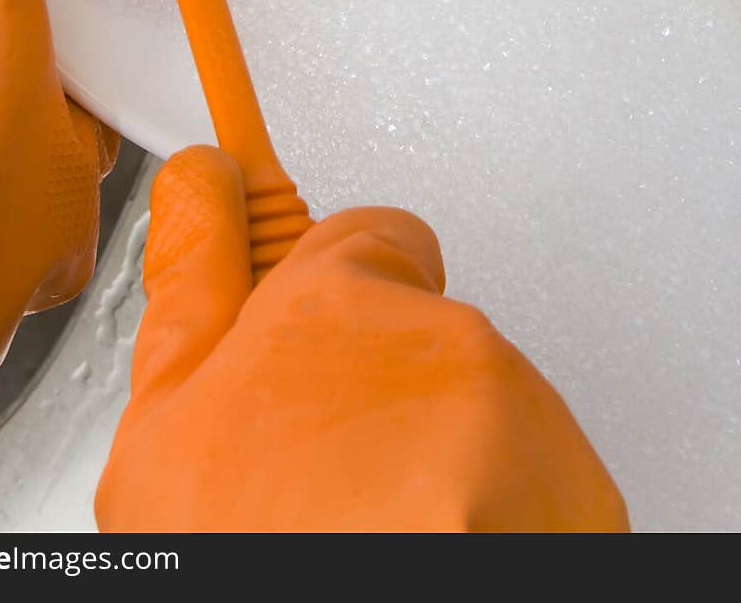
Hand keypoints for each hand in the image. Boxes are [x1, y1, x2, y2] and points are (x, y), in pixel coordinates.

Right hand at [97, 146, 628, 532]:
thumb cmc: (249, 557)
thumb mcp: (167, 424)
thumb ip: (194, 280)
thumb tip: (197, 184)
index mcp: (332, 302)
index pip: (359, 234)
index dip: (325, 287)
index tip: (320, 276)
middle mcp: (436, 338)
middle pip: (415, 331)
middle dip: (374, 387)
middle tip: (319, 478)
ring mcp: (513, 410)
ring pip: (471, 401)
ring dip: (435, 453)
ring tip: (370, 532)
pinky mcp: (574, 473)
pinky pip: (531, 460)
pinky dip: (498, 505)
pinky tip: (430, 547)